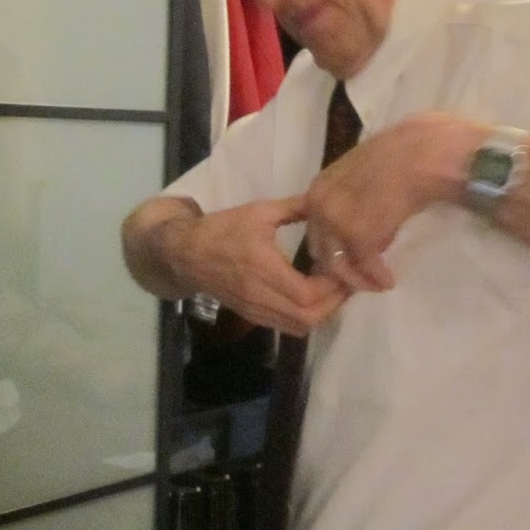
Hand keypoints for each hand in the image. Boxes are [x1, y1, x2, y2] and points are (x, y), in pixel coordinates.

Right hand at [165, 196, 347, 336]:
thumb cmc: (222, 228)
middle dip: (333, 303)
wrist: (186, 253)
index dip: (331, 287)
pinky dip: (305, 316)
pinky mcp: (252, 316)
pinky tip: (311, 296)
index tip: (342, 269)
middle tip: (344, 282)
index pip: (306, 293)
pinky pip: (286, 326)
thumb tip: (324, 202)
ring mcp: (255, 310)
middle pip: (307, 318)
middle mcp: (259, 295)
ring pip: (298, 327)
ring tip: (331, 290)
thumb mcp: (259, 212)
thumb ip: (294, 208)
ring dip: (321, 313)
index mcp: (262, 268)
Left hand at [302, 112, 485, 291]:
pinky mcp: (360, 237)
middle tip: (359, 276)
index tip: (347, 257)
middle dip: (338, 267)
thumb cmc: (401, 154)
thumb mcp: (361, 172)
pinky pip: (365, 267)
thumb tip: (360, 219)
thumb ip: (351, 197)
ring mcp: (336, 222)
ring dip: (357, 279)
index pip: (314, 227)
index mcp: (318, 187)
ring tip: (375, 284)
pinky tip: (389, 281)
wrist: (422, 154)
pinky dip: (378, 278)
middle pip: (319, 249)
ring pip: (337, 265)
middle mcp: (319, 205)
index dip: (330, 245)